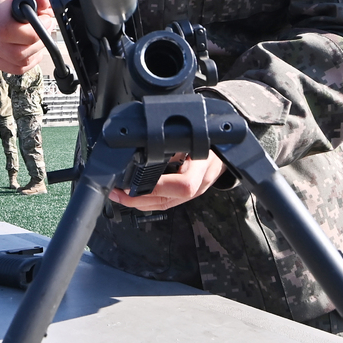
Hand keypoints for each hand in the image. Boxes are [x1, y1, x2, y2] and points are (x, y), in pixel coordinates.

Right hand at [0, 0, 52, 73]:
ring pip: (15, 60)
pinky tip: (30, 44)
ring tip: (36, 33)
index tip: (45, 20)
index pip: (5, 28)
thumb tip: (40, 1)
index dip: (31, 32)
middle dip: (37, 42)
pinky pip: (13, 67)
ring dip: (34, 50)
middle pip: (11, 49)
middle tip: (45, 26)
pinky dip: (28, 60)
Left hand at [108, 151, 226, 212]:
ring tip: (118, 195)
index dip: (157, 188)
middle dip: (138, 199)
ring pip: (163, 205)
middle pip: (167, 200)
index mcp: (201, 168)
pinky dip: (147, 201)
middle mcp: (197, 185)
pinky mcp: (185, 196)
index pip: (183, 185)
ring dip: (138, 203)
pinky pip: (165, 203)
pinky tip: (132, 196)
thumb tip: (151, 144)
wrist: (226, 152)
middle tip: (116, 192)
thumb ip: (175, 143)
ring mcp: (192, 194)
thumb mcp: (194, 137)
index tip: (133, 184)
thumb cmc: (209, 142)